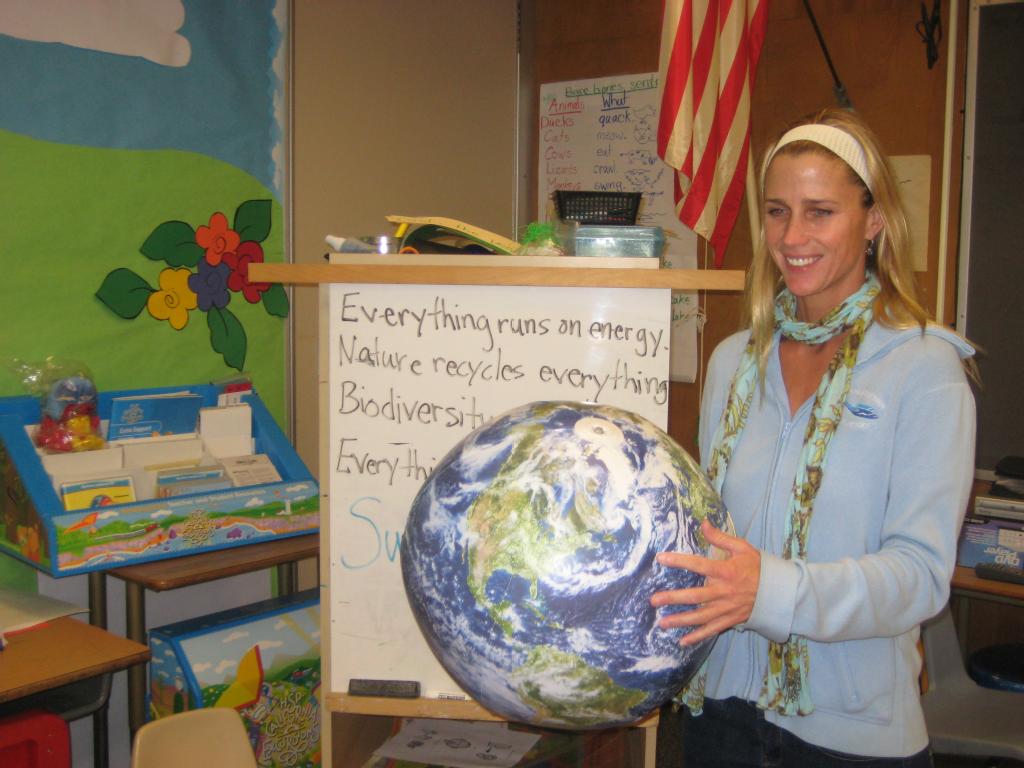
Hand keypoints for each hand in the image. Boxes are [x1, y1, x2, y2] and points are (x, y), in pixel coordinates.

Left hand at [650, 519, 760, 645]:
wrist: (778, 591)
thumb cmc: (757, 567)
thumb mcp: (742, 548)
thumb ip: (720, 538)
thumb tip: (703, 523)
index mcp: (725, 571)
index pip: (698, 565)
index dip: (679, 561)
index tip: (661, 559)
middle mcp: (724, 591)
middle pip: (695, 596)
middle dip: (673, 598)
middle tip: (654, 600)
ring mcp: (726, 608)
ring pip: (700, 616)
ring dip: (681, 620)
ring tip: (662, 623)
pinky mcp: (730, 620)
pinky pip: (712, 630)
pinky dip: (698, 636)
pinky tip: (683, 641)